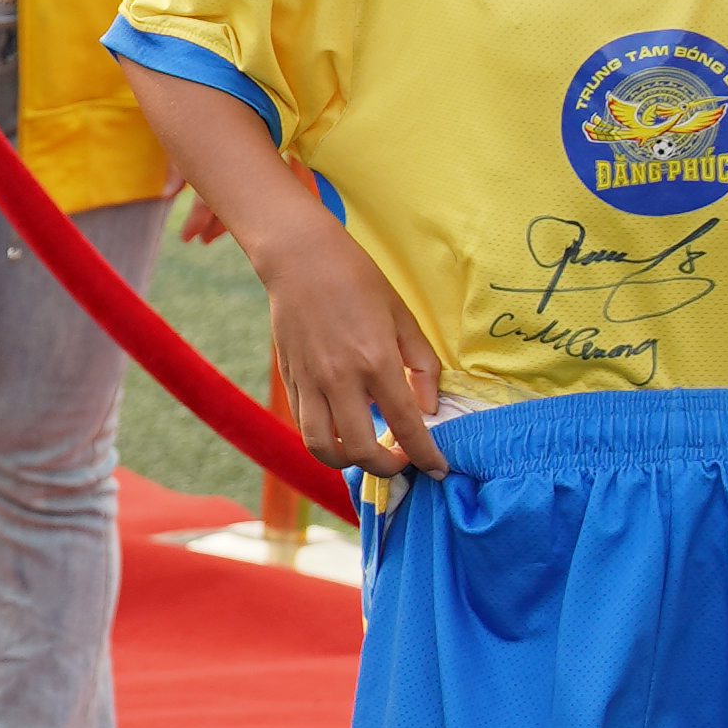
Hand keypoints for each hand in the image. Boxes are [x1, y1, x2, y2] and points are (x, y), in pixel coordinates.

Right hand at [245, 222, 445, 478]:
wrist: (300, 258)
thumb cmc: (358, 280)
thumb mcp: (403, 317)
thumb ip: (423, 366)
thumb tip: (429, 409)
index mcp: (376, 360)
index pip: (406, 425)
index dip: (425, 454)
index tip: (437, 468)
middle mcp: (340, 379)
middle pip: (361, 449)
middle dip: (387, 467)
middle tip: (402, 459)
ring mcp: (309, 382)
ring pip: (323, 448)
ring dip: (349, 462)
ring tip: (367, 452)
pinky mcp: (290, 380)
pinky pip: (306, 425)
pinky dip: (326, 438)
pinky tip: (344, 427)